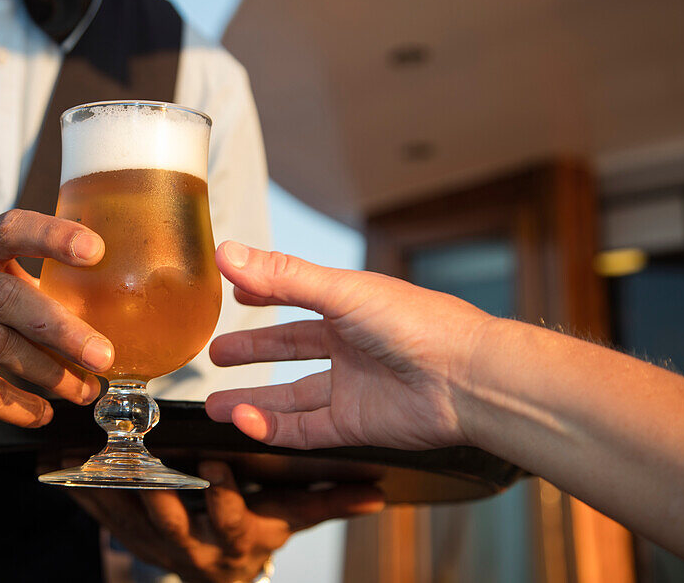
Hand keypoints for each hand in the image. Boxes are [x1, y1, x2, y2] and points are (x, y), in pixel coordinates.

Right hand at [0, 209, 115, 438]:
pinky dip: (17, 404)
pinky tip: (42, 413)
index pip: (9, 228)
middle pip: (6, 296)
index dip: (52, 236)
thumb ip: (38, 291)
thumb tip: (113, 318)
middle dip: (61, 328)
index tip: (96, 251)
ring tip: (82, 391)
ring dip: (48, 373)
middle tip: (103, 355)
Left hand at [67, 461, 382, 582]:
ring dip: (105, 490)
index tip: (215, 462)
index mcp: (234, 538)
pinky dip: (78, 492)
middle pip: (168, 522)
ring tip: (84, 456)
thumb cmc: (259, 530)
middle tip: (139, 460)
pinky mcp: (128, 536)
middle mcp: (191, 547)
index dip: (220, 495)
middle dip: (154, 494)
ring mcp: (155, 544)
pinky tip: (55, 466)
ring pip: (126, 519)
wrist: (222, 571)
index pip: (228, 518)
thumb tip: (376, 491)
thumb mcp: (294, 516)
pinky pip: (99, 516)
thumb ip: (329, 501)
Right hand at [205, 241, 494, 450]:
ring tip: (216, 405)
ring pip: (292, 397)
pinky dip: (273, 429)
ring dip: (254, 401)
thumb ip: (282, 277)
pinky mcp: (357, 425)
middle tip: (216, 354)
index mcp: (351, 305)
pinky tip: (246, 423)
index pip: (297, 295)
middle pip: (291, 349)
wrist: (467, 379)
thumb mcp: (341, 291)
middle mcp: (351, 346)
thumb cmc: (418, 324)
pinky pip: (305, 430)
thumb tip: (227, 254)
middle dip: (253, 352)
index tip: (234, 292)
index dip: (264, 293)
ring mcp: (353, 387)